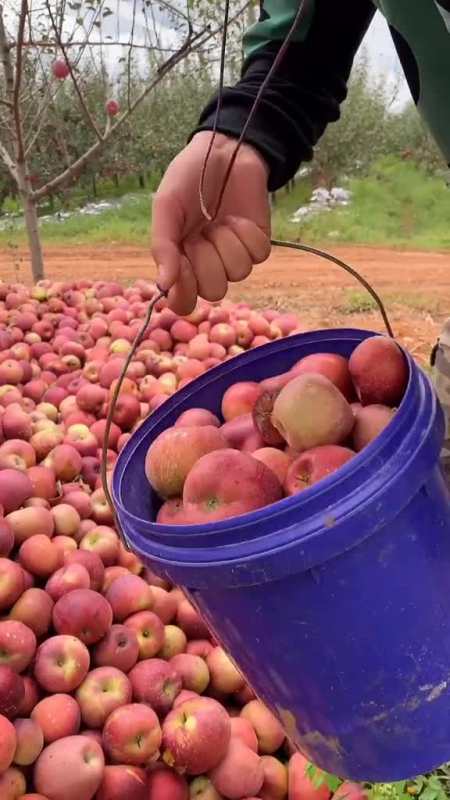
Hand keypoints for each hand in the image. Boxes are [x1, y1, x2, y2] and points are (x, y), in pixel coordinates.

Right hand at [151, 131, 270, 314]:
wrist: (223, 150)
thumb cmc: (188, 178)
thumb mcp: (166, 207)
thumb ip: (162, 246)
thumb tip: (163, 284)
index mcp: (180, 263)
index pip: (183, 302)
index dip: (184, 292)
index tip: (182, 265)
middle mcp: (208, 266)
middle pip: (214, 292)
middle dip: (207, 261)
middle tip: (200, 232)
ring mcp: (234, 256)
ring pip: (238, 274)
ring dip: (226, 243)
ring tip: (218, 220)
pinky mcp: (258, 244)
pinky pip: (257, 254)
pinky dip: (245, 233)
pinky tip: (236, 218)